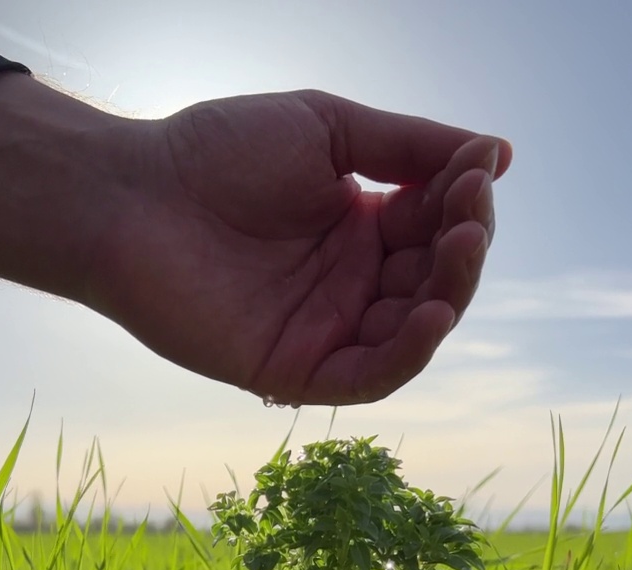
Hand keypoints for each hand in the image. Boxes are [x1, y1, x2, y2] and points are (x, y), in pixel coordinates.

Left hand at [94, 89, 511, 405]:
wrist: (132, 196)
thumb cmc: (217, 153)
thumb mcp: (328, 131)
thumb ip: (408, 146)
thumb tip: (498, 154)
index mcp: (360, 226)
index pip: (435, 225)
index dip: (463, 201)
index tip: (478, 169)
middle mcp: (349, 283)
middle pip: (433, 280)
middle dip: (462, 245)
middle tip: (470, 210)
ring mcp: (326, 329)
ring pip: (411, 330)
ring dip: (447, 293)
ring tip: (462, 246)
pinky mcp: (295, 371)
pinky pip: (367, 377)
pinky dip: (405, 353)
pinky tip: (429, 314)